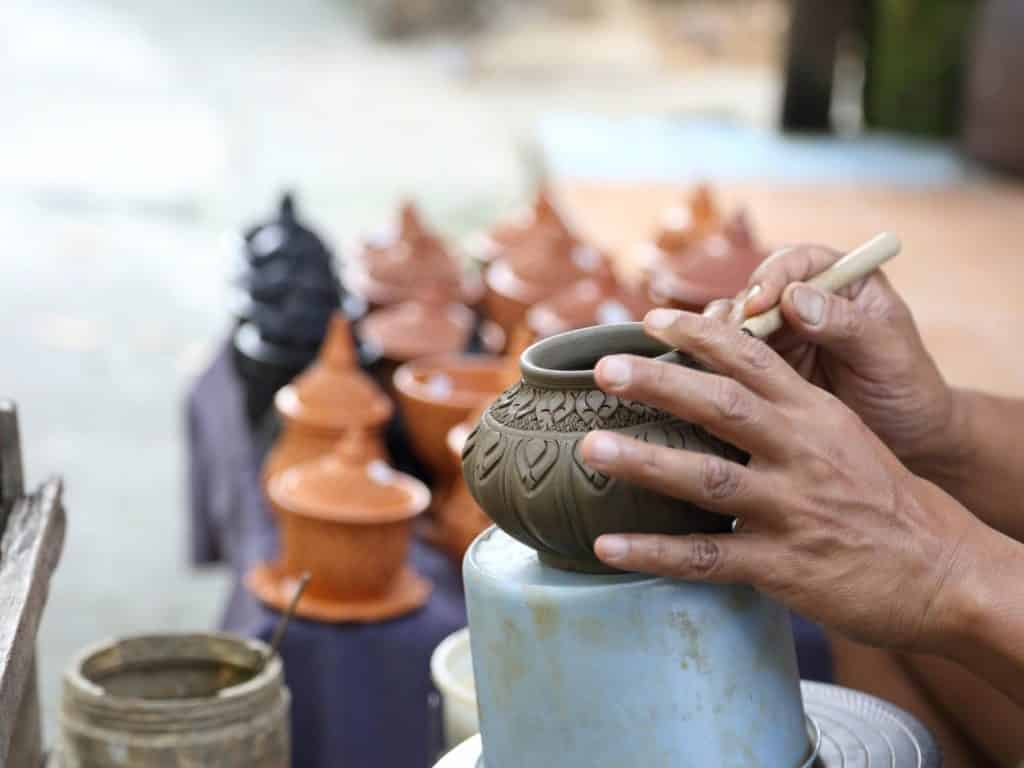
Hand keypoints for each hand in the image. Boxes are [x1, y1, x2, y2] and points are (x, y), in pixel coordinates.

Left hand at [580, 309, 980, 651]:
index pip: (752, 358)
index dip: (698, 334)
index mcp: (814, 415)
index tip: (651, 319)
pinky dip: (654, 552)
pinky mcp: (783, 565)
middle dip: (659, 382)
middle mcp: (801, 452)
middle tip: (604, 370)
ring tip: (591, 448)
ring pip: (707, 477)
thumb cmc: (885, 499)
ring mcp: (791, 508)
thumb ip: (785, 411)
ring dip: (644, 461)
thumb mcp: (844, 437)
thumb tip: (716, 388)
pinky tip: (606, 546)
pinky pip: (708, 557)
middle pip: (721, 405)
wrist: (945, 572)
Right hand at [704, 245, 955, 471]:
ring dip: (720, 332)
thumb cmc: (907, 390)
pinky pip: (731, 353)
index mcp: (844, 281)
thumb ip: (845, 324)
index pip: (799, 262)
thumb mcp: (886, 355)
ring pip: (738, 319)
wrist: (906, 440)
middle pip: (757, 288)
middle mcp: (807, 300)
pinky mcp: (764, 364)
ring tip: (711, 353)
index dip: (774, 277)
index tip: (762, 303)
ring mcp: (782, 332)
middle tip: (731, 335)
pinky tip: (711, 372)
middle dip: (740, 309)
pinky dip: (716, 358)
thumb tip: (793, 297)